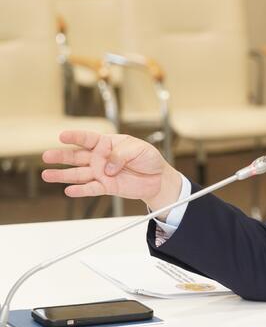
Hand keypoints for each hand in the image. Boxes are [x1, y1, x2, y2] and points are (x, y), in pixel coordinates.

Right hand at [41, 130, 182, 213]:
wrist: (158, 178)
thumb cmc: (148, 159)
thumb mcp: (139, 149)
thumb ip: (121, 155)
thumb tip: (108, 167)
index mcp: (107, 143)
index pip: (88, 138)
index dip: (75, 137)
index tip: (63, 136)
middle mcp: (100, 158)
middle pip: (76, 156)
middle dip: (61, 156)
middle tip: (47, 156)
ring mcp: (101, 173)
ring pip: (78, 173)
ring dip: (63, 175)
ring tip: (47, 175)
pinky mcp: (106, 187)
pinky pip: (90, 189)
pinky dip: (80, 190)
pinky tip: (69, 190)